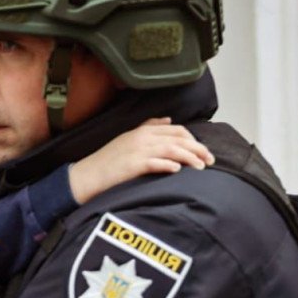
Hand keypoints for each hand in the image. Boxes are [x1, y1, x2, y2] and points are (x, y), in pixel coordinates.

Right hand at [68, 117, 214, 203]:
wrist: (86, 176)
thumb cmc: (107, 162)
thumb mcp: (127, 139)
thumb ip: (148, 127)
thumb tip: (168, 120)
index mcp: (142, 130)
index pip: (176, 129)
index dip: (193, 139)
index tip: (203, 151)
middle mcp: (142, 138)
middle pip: (178, 139)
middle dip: (198, 149)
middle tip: (210, 161)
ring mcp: (137, 151)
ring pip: (172, 149)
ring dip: (190, 158)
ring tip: (201, 168)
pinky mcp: (132, 165)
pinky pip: (155, 163)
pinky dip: (168, 165)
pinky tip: (178, 170)